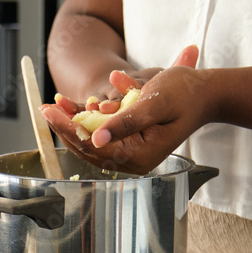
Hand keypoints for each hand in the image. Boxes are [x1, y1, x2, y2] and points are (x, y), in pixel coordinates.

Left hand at [43, 46, 211, 174]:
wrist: (206, 93)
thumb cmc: (184, 93)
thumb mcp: (154, 102)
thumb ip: (126, 121)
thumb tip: (97, 138)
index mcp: (140, 154)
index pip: (94, 147)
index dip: (69, 128)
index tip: (50, 111)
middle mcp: (134, 159)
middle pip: (90, 147)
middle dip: (65, 126)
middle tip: (45, 108)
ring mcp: (132, 153)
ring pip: (94, 141)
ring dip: (73, 123)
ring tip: (54, 106)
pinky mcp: (132, 143)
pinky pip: (103, 135)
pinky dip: (88, 121)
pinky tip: (74, 107)